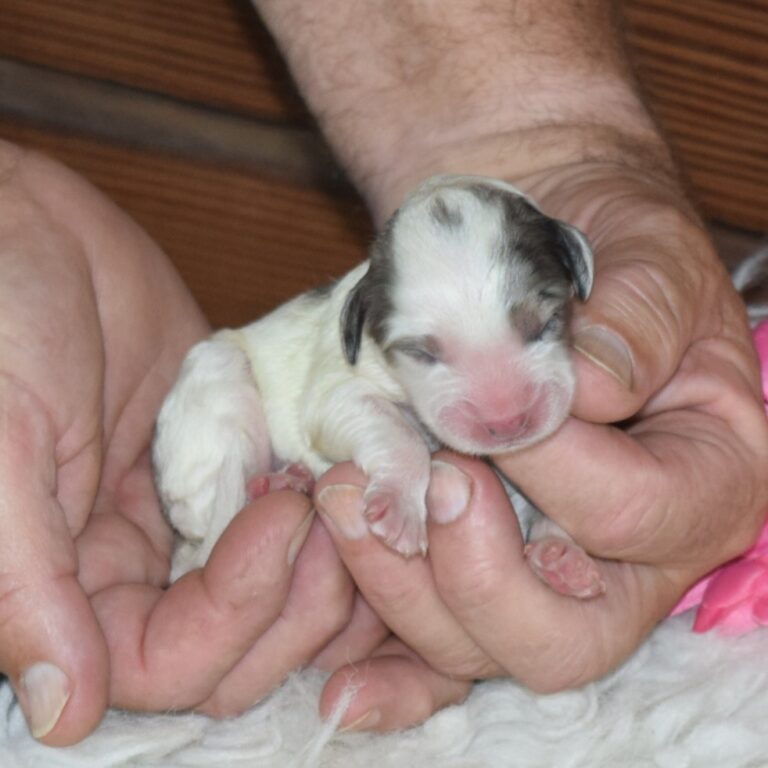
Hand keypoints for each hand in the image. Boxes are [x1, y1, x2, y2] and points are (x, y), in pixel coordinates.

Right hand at [0, 142, 353, 744]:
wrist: (30, 227)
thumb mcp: (1, 445)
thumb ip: (25, 582)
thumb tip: (66, 712)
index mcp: (68, 579)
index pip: (165, 665)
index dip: (235, 615)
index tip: (279, 517)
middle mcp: (133, 562)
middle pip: (237, 645)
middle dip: (298, 598)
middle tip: (332, 510)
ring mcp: (191, 511)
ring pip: (279, 588)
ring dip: (330, 561)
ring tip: (353, 491)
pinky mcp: (234, 457)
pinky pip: (293, 512)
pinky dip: (333, 508)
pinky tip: (356, 471)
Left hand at [253, 0, 767, 729]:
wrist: (544, 236)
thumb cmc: (611, 246)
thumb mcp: (649, 262)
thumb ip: (633, 324)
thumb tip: (569, 393)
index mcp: (704, 482)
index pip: (635, 517)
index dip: (556, 466)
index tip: (492, 400)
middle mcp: (629, 554)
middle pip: (564, 639)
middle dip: (478, 573)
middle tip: (433, 480)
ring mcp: (541, 569)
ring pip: (477, 648)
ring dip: (402, 588)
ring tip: (344, 499)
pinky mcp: (472, 561)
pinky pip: (434, 649)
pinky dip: (389, 666)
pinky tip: (340, 680)